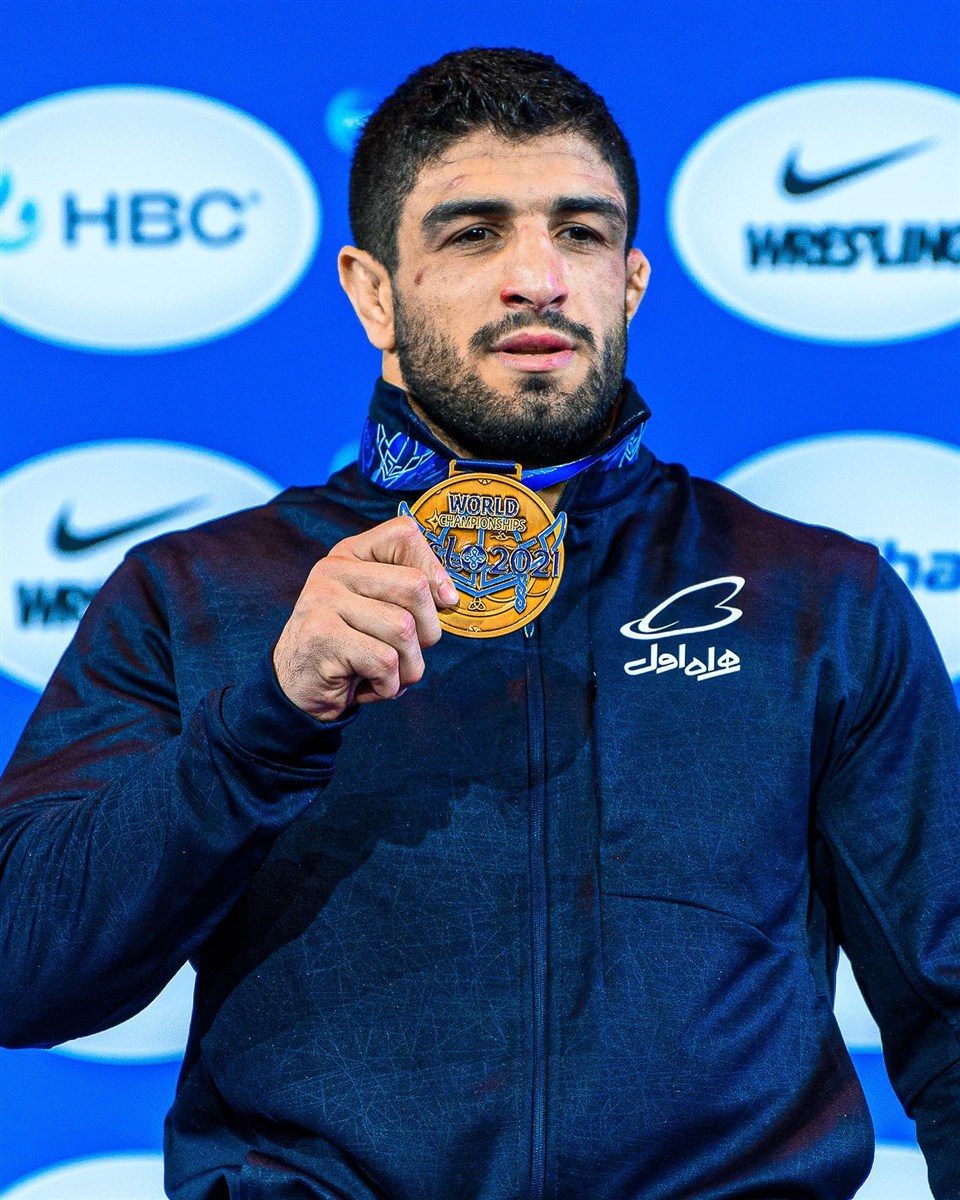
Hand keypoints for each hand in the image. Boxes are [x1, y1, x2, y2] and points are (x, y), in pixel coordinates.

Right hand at [273, 516, 457, 721]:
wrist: (297, 689)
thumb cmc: (350, 649)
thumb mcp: (377, 610)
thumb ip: (408, 593)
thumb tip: (451, 597)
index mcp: (350, 554)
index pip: (404, 534)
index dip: (435, 569)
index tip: (444, 601)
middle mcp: (333, 569)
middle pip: (415, 586)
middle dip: (427, 631)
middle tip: (408, 652)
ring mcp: (323, 600)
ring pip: (404, 628)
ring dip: (409, 666)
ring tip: (388, 675)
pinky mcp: (321, 635)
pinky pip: (385, 661)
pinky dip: (389, 685)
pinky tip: (369, 686)